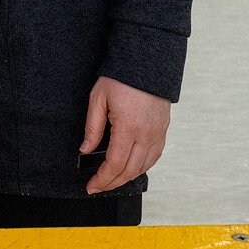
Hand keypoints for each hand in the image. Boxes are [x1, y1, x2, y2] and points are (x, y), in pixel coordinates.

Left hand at [82, 76, 170, 194]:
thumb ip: (92, 127)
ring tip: (111, 180)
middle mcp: (146, 134)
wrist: (147, 62)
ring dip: (126, 177)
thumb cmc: (121, 77)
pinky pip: (154, 157)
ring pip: (143, 167)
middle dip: (112, 183)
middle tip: (98, 186)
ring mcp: (157, 134)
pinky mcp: (163, 130)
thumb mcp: (98, 99)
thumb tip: (85, 150)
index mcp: (128, 128)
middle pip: (129, 171)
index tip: (91, 186)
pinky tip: (130, 168)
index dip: (102, 179)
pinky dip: (141, 167)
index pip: (115, 164)